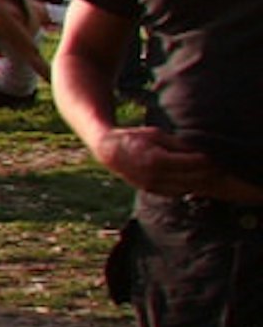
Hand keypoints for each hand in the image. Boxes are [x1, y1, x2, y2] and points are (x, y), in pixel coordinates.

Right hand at [99, 127, 236, 198]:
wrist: (109, 152)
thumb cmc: (134, 138)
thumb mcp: (156, 134)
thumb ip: (177, 144)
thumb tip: (199, 151)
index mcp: (156, 159)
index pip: (189, 163)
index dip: (205, 161)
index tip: (213, 157)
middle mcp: (154, 176)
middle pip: (190, 178)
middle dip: (206, 173)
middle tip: (217, 168)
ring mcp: (151, 185)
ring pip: (185, 188)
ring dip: (198, 182)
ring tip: (207, 175)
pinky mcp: (150, 190)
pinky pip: (175, 192)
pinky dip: (186, 187)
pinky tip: (191, 180)